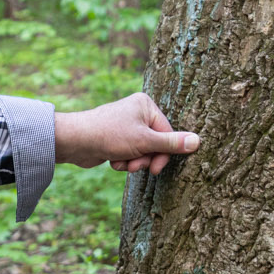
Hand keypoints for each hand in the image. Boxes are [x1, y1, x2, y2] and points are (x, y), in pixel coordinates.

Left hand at [54, 92, 200, 173]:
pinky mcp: (116, 139)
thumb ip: (172, 144)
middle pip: (156, 143)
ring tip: (122, 162)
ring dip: (134, 162)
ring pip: (142, 152)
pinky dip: (123, 161)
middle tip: (137, 167)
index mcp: (146, 105)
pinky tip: (112, 160)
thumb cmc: (109, 135)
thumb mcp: (145, 141)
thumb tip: (198, 142)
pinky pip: (129, 154)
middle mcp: (137, 112)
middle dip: (146, 158)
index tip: (156, 168)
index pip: (168, 133)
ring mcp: (126, 126)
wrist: (75, 142)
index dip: (163, 153)